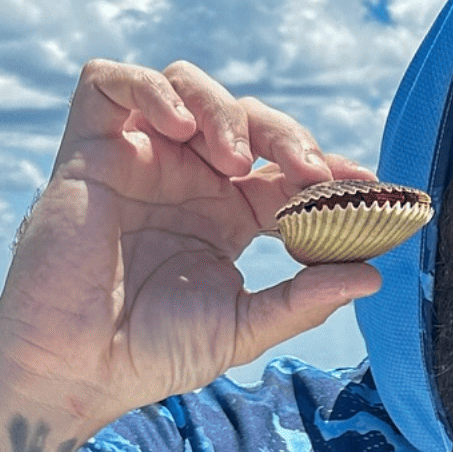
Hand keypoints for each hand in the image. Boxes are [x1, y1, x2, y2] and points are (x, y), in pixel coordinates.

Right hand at [0, 58, 381, 436]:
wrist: (79, 368)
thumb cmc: (154, 352)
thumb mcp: (244, 327)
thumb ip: (305, 301)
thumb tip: (373, 275)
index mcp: (229, 215)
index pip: (286, 172)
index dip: (328, 170)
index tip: (368, 185)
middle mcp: (188, 179)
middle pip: (248, 120)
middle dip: (287, 135)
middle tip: (311, 171)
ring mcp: (139, 160)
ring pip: (188, 86)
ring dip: (225, 109)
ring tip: (235, 160)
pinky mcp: (87, 151)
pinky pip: (108, 83)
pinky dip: (149, 88)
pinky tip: (181, 128)